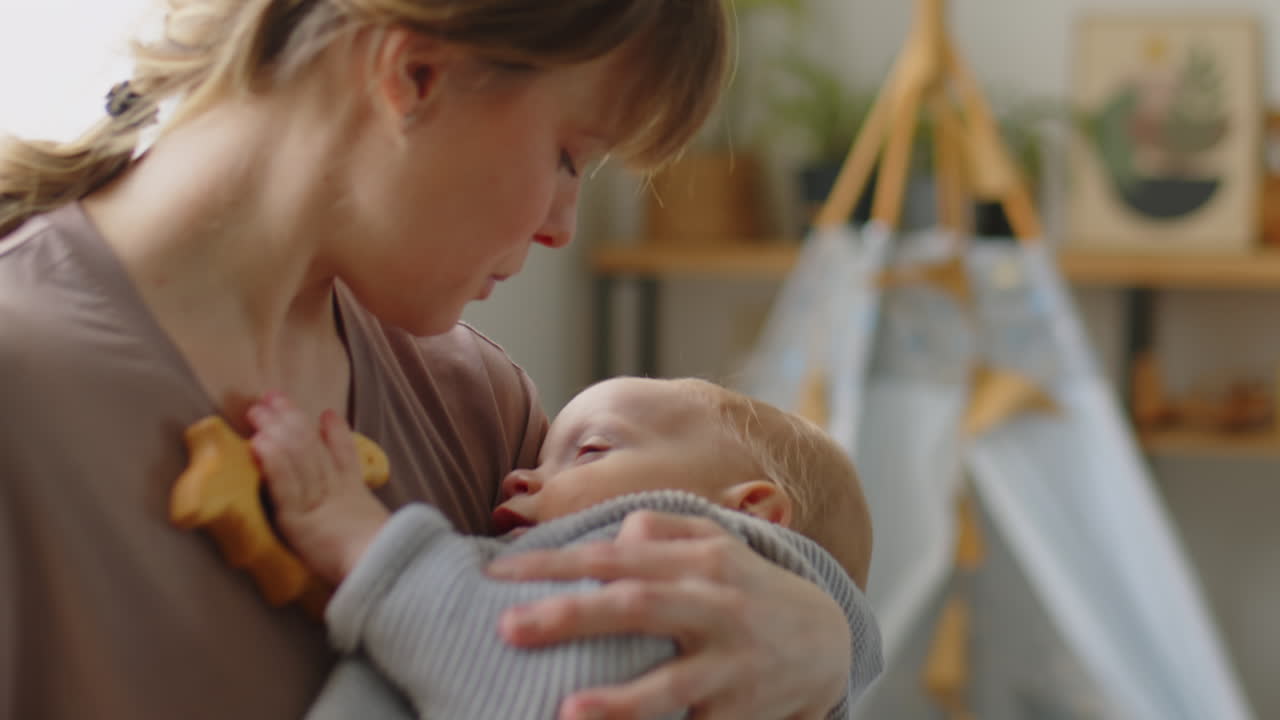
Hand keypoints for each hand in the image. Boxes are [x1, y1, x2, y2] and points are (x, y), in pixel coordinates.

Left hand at [247, 393, 389, 584]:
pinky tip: (259, 442)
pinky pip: (285, 483)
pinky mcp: (298, 519)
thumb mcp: (382, 533)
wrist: (384, 570)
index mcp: (356, 496)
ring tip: (259, 409)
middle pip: (313, 446)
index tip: (326, 413)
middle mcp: (336, 491)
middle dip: (292, 418)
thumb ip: (373, 523)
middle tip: (275, 396)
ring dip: (276, 429)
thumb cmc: (384, 561)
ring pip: (298, 457)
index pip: (346, 456)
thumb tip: (377, 526)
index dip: (336, 432)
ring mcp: (316, 502)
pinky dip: (272, 460)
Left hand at [486, 511, 851, 719]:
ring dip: (620, 702)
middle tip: (507, 627)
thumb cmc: (748, 587)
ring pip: (672, 685)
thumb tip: (611, 533)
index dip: (556, 562)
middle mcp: (715, 607)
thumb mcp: (715, 543)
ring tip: (568, 712)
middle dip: (571, 616)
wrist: (829, 641)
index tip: (499, 572)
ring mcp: (731, 666)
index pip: (616, 555)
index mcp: (701, 560)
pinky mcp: (741, 714)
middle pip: (637, 606)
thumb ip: (661, 531)